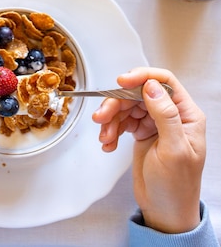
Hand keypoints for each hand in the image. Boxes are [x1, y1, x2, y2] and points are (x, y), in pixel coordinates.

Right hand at [92, 67, 205, 233]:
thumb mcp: (173, 150)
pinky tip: (109, 143)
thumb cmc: (176, 187)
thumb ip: (165, 115)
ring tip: (105, 136)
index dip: (142, 76)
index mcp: (186, 115)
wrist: (165, 213)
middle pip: (138, 93)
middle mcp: (171, 115)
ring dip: (111, 119)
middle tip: (102, 116)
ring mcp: (154, 123)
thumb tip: (152, 86)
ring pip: (127, 106)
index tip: (122, 81)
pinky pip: (121, 121)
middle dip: (117, 103)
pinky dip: (112, 130)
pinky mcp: (141, 132)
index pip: (164, 82)